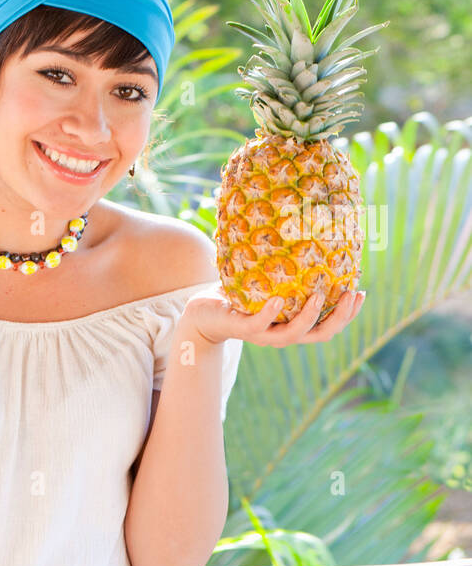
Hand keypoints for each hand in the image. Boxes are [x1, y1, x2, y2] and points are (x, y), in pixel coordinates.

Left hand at [179, 285, 365, 347]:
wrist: (203, 311)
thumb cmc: (239, 292)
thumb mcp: (266, 281)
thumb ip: (286, 268)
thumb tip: (306, 231)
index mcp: (292, 324)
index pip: (328, 326)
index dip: (348, 315)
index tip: (362, 293)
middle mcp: (282, 333)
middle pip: (320, 334)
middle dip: (340, 318)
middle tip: (353, 295)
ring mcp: (263, 334)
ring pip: (293, 334)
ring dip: (310, 317)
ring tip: (320, 296)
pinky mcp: (242, 328)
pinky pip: (259, 324)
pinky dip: (270, 313)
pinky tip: (280, 299)